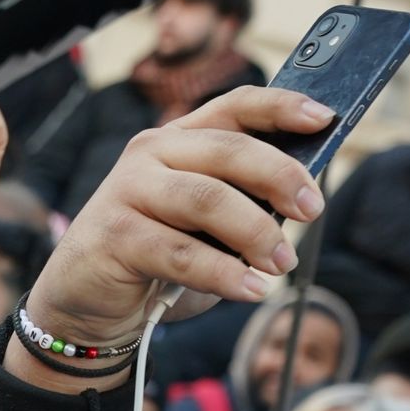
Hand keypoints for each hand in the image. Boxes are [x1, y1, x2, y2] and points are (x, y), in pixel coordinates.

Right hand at [28, 87, 333, 355]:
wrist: (85, 304)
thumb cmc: (155, 259)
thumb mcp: (203, 223)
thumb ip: (240, 201)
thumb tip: (302, 198)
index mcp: (177, 140)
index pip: (234, 106)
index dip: (281, 107)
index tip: (324, 118)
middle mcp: (149, 155)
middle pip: (229, 150)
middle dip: (280, 177)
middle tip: (312, 210)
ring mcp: (126, 192)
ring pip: (207, 200)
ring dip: (256, 232)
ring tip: (280, 264)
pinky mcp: (113, 236)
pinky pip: (181, 253)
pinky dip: (224, 274)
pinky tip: (250, 289)